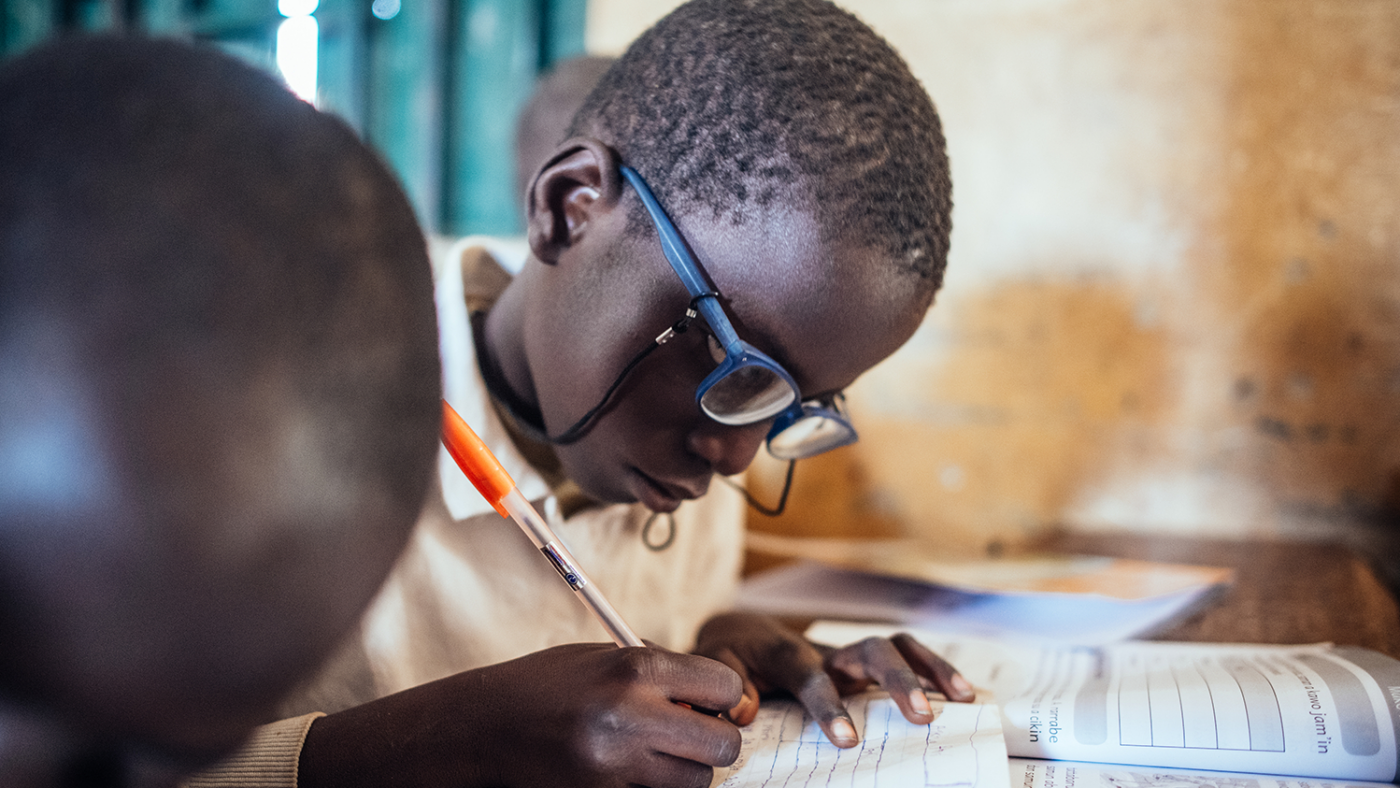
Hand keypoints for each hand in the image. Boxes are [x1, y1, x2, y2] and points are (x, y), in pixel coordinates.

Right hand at [298, 642, 742, 787]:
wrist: (477, 730)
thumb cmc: (541, 686)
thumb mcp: (599, 657)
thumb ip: (659, 671)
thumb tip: (720, 693)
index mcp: (635, 669)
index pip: (725, 687)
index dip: (724, 696)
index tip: (710, 700)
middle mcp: (632, 717)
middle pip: (723, 744)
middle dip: (714, 740)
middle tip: (689, 734)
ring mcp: (616, 767)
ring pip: (696, 781)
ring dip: (686, 770)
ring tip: (653, 753)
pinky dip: (654, 787)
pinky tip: (629, 771)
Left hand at [693, 612, 973, 748]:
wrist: (742, 631)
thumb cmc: (733, 655)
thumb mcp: (718, 665)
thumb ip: (728, 684)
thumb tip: (745, 709)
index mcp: (789, 654)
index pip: (812, 676)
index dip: (829, 705)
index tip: (848, 740)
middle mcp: (828, 650)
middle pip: (872, 649)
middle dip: (898, 680)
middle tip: (922, 717)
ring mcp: (851, 656)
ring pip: (898, 647)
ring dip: (932, 668)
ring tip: (964, 698)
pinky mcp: (865, 664)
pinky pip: (908, 659)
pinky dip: (937, 672)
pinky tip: (966, 696)